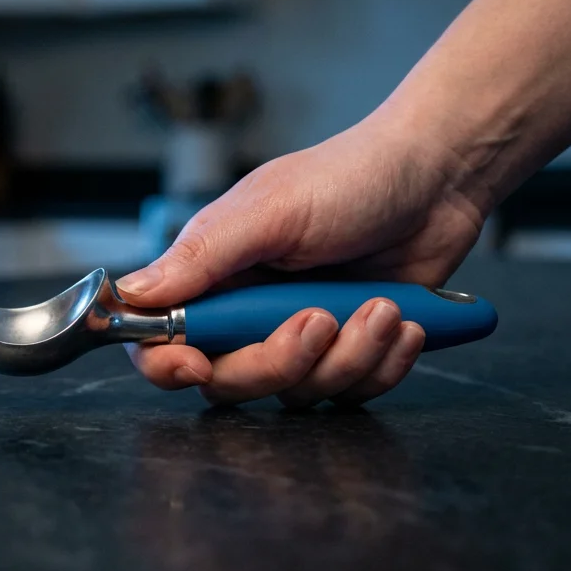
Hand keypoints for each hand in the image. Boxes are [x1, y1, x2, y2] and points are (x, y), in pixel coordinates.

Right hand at [118, 116, 485, 407]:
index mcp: (212, 276)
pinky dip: (383, 365)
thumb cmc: (350, 177)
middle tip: (318, 320)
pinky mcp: (351, 352)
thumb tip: (130, 294)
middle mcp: (248, 313)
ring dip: (347, 358)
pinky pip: (351, 393)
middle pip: (228, 381)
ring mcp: (300, 336)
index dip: (166, 365)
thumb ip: (200, 259)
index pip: (157, 339)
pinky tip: (403, 322)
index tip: (198, 365)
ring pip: (296, 393)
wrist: (439, 179)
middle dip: (278, 362)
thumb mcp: (269, 211)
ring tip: (381, 309)